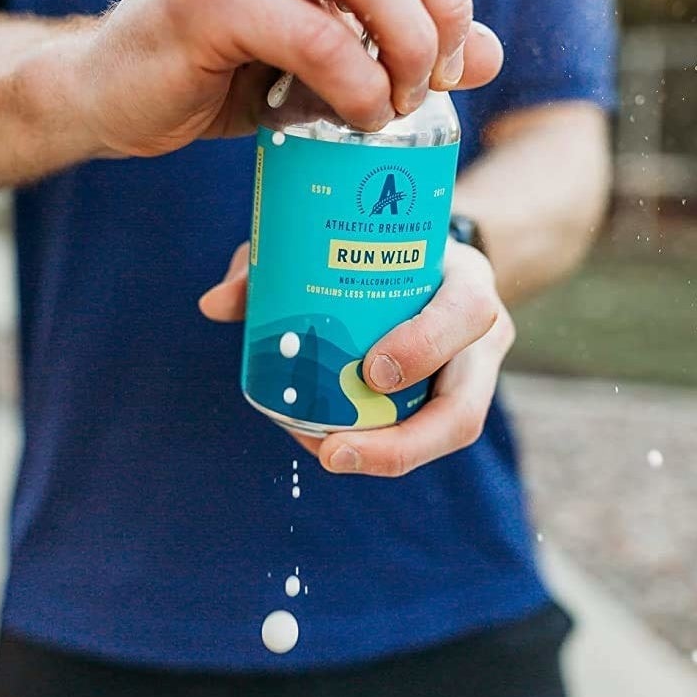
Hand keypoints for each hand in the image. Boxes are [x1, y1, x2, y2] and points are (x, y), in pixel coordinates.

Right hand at [47, 0, 502, 158]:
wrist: (108, 95)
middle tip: (436, 81)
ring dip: (406, 47)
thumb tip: (493, 54)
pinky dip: (358, 87)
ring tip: (398, 101)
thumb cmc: (215, 64)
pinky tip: (356, 118)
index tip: (447, 56)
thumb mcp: (317, 39)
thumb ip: (397, 34)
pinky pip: (319, 37)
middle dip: (442, 13)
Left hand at [200, 240, 514, 475]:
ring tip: (325, 456)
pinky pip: (422, 437)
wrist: (430, 260)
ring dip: (386, 457)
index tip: (369, 371)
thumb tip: (216, 304)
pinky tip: (326, 445)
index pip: (467, 312)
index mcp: (466, 282)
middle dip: (402, 443)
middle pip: (465, 407)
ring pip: (447, 435)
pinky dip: (375, 448)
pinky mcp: (452, 403)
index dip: (424, 346)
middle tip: (332, 452)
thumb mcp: (335, 240)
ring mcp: (472, 378)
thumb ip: (276, 264)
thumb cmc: (377, 246)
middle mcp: (481, 338)